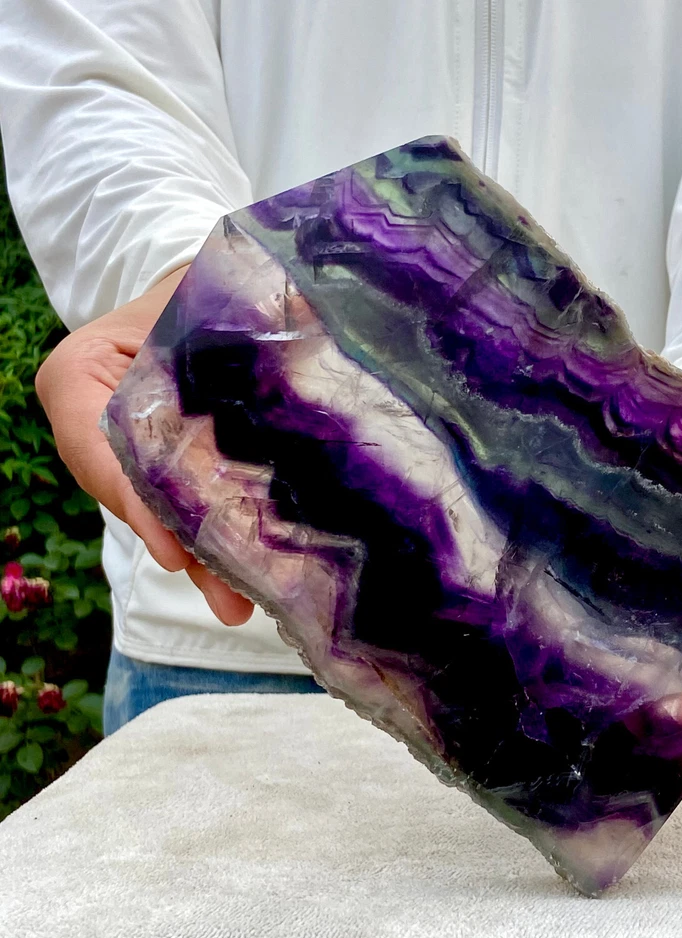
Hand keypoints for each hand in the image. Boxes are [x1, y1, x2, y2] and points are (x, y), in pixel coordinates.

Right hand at [34, 268, 253, 625]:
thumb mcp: (202, 296)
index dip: (138, 502)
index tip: (177, 551)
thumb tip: (303, 337)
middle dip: (182, 548)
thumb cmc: (193, 289)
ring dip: (203, 559)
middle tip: (229, 602)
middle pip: (131, 495)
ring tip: (242, 605)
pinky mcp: (165, 465)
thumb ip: (233, 321)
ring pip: (161, 510)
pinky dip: (215, 538)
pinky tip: (250, 575)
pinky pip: (185, 505)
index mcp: (79, 375)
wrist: (198, 293)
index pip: (98, 447)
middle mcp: (92, 422)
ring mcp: (126, 451)